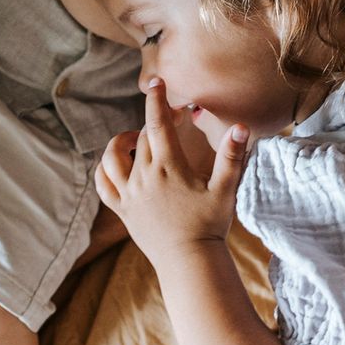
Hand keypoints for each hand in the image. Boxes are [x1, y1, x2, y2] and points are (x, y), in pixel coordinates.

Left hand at [94, 80, 249, 261]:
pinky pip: (103, 184)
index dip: (156, 100)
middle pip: (142, 138)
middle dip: (155, 122)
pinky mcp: (121, 210)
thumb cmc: (210, 225)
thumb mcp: (225, 189)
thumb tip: (241, 126)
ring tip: (136, 139)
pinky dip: (104, 169)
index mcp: (169, 168)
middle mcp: (144, 177)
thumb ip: (232, 157)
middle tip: (173, 120)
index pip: (157, 124)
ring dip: (121, 142)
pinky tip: (114, 164)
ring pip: (113, 157)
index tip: (155, 82)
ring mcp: (129, 194)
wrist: (189, 262)